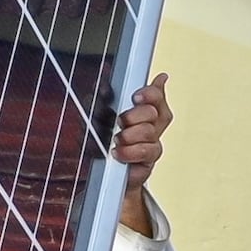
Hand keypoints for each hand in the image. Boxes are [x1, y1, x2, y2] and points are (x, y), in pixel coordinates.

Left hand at [112, 73, 168, 221]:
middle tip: (119, 122)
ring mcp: (153, 140)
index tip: (135, 97)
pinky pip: (146, 150)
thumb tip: (105, 80)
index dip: (149, 93)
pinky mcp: (150, 158)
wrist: (103, 170)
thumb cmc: (101, 140)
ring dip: (128, 135)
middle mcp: (151, 122)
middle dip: (133, 116)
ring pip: (148, 130)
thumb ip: (103, 98)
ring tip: (116, 140)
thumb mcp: (96, 116)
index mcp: (142, 107)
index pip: (155, 95)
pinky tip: (117, 152)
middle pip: (152, 111)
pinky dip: (128, 151)